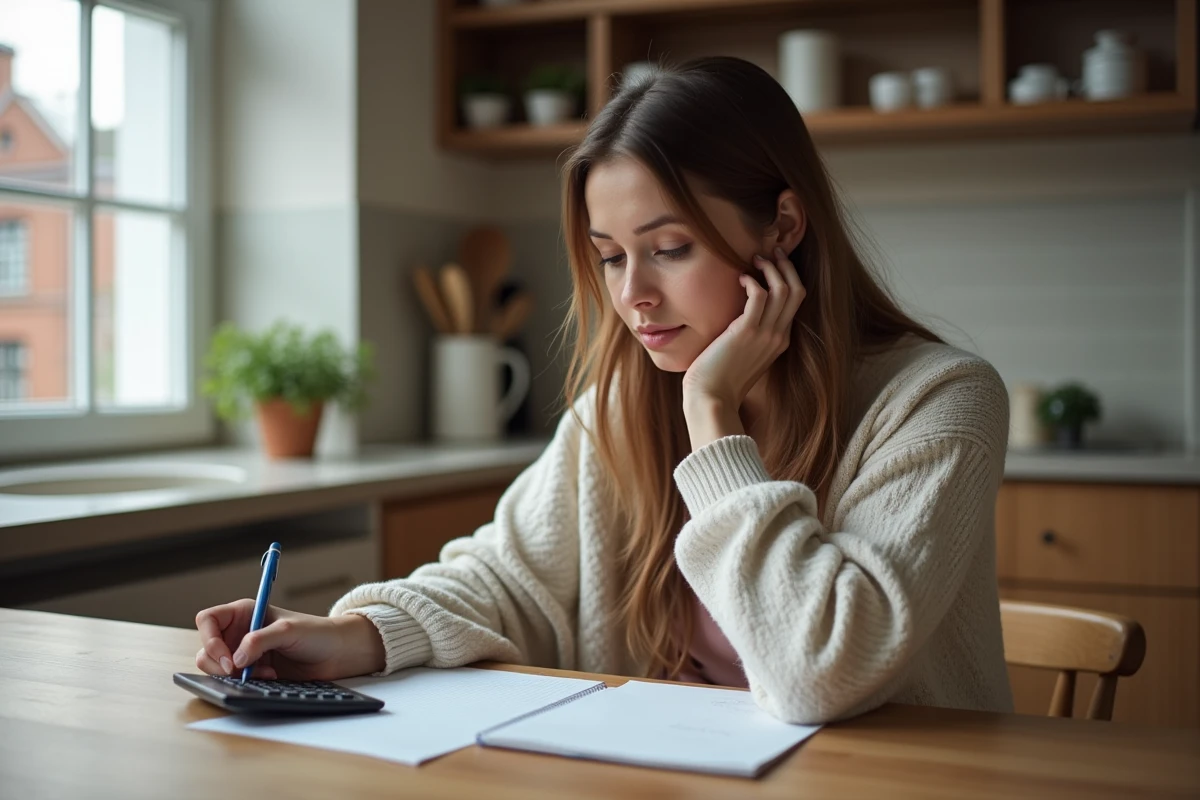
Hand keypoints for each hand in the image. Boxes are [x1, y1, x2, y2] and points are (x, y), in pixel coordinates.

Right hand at [194, 599, 385, 680]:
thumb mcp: (288, 630)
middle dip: (220, 663)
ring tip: (264, 673)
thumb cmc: (316, 633)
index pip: (208, 620)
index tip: (227, 657)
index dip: (210, 638)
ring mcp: (245, 654)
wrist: (337, 653)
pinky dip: (247, 682)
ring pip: (218, 668)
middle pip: (207, 649)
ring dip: (236, 675)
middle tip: (240, 671)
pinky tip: (271, 677)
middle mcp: (240, 632)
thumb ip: (259, 640)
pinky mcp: (253, 672)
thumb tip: (236, 659)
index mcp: (244, 612)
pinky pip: (235, 681)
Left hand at [682, 246, 805, 408]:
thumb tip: (738, 323)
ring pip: (783, 289)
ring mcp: (765, 334)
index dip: (788, 278)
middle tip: (771, 252)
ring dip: (771, 268)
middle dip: (786, 267)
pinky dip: (752, 281)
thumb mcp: (743, 357)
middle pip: (796, 291)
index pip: (795, 302)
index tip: (774, 265)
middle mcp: (778, 336)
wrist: (712, 400)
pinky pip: (759, 295)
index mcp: (780, 342)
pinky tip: (740, 278)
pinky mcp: (746, 332)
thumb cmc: (720, 382)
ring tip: (756, 259)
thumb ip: (749, 340)